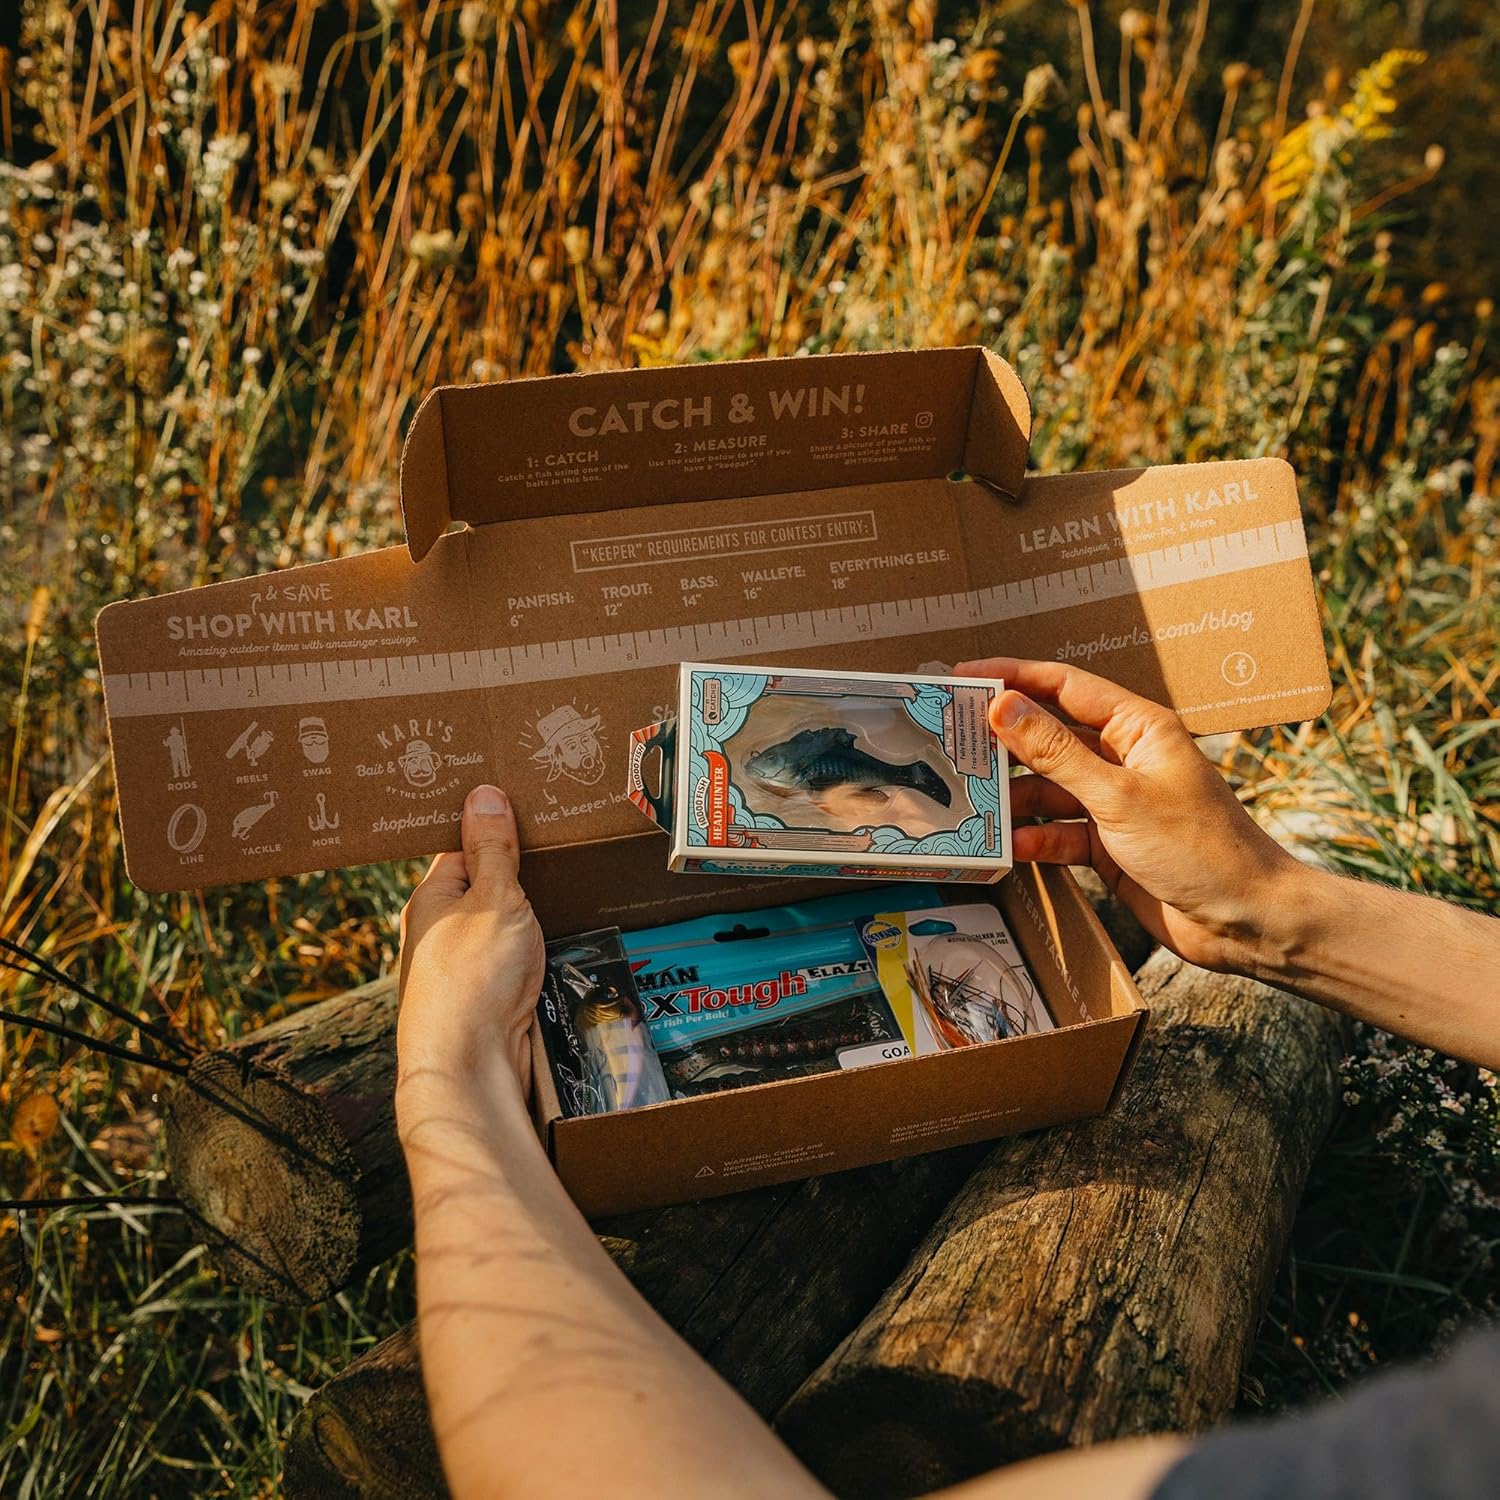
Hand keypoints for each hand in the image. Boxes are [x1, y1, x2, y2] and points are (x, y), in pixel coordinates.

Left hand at [397, 785, 545, 1102]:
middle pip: (489, 887)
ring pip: (508, 927)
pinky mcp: (491, 1000)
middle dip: (525, 873)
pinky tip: (569, 939)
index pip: (464, 847)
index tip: (532, 804)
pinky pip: (520, 961)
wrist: (471, 1070)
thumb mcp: (494, 898)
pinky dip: (543, 949)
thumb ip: (494, 850)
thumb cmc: (472, 981)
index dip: (497, 827)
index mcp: (431, 899)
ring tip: (580, 884)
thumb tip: (483, 794)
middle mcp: (442, 933)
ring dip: (539, 915)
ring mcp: (466, 969)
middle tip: (568, 839)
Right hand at [957, 656, 1307, 974]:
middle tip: (954, 745)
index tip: (964, 679)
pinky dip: (1036, 839)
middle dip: (1004, 743)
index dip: (1012, 679)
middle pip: (1049, 737)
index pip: (1063, 687)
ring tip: (975, 805)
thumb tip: (1004, 707)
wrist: (1245, 920)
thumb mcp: (1118, 795)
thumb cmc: (1200, 848)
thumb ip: (1056, 753)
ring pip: (1049, 789)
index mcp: (1138, 728)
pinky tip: (1012, 847)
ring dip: (1016, 799)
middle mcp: (1125, 758)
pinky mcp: (1110, 844)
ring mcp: (1116, 802)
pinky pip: (1059, 832)